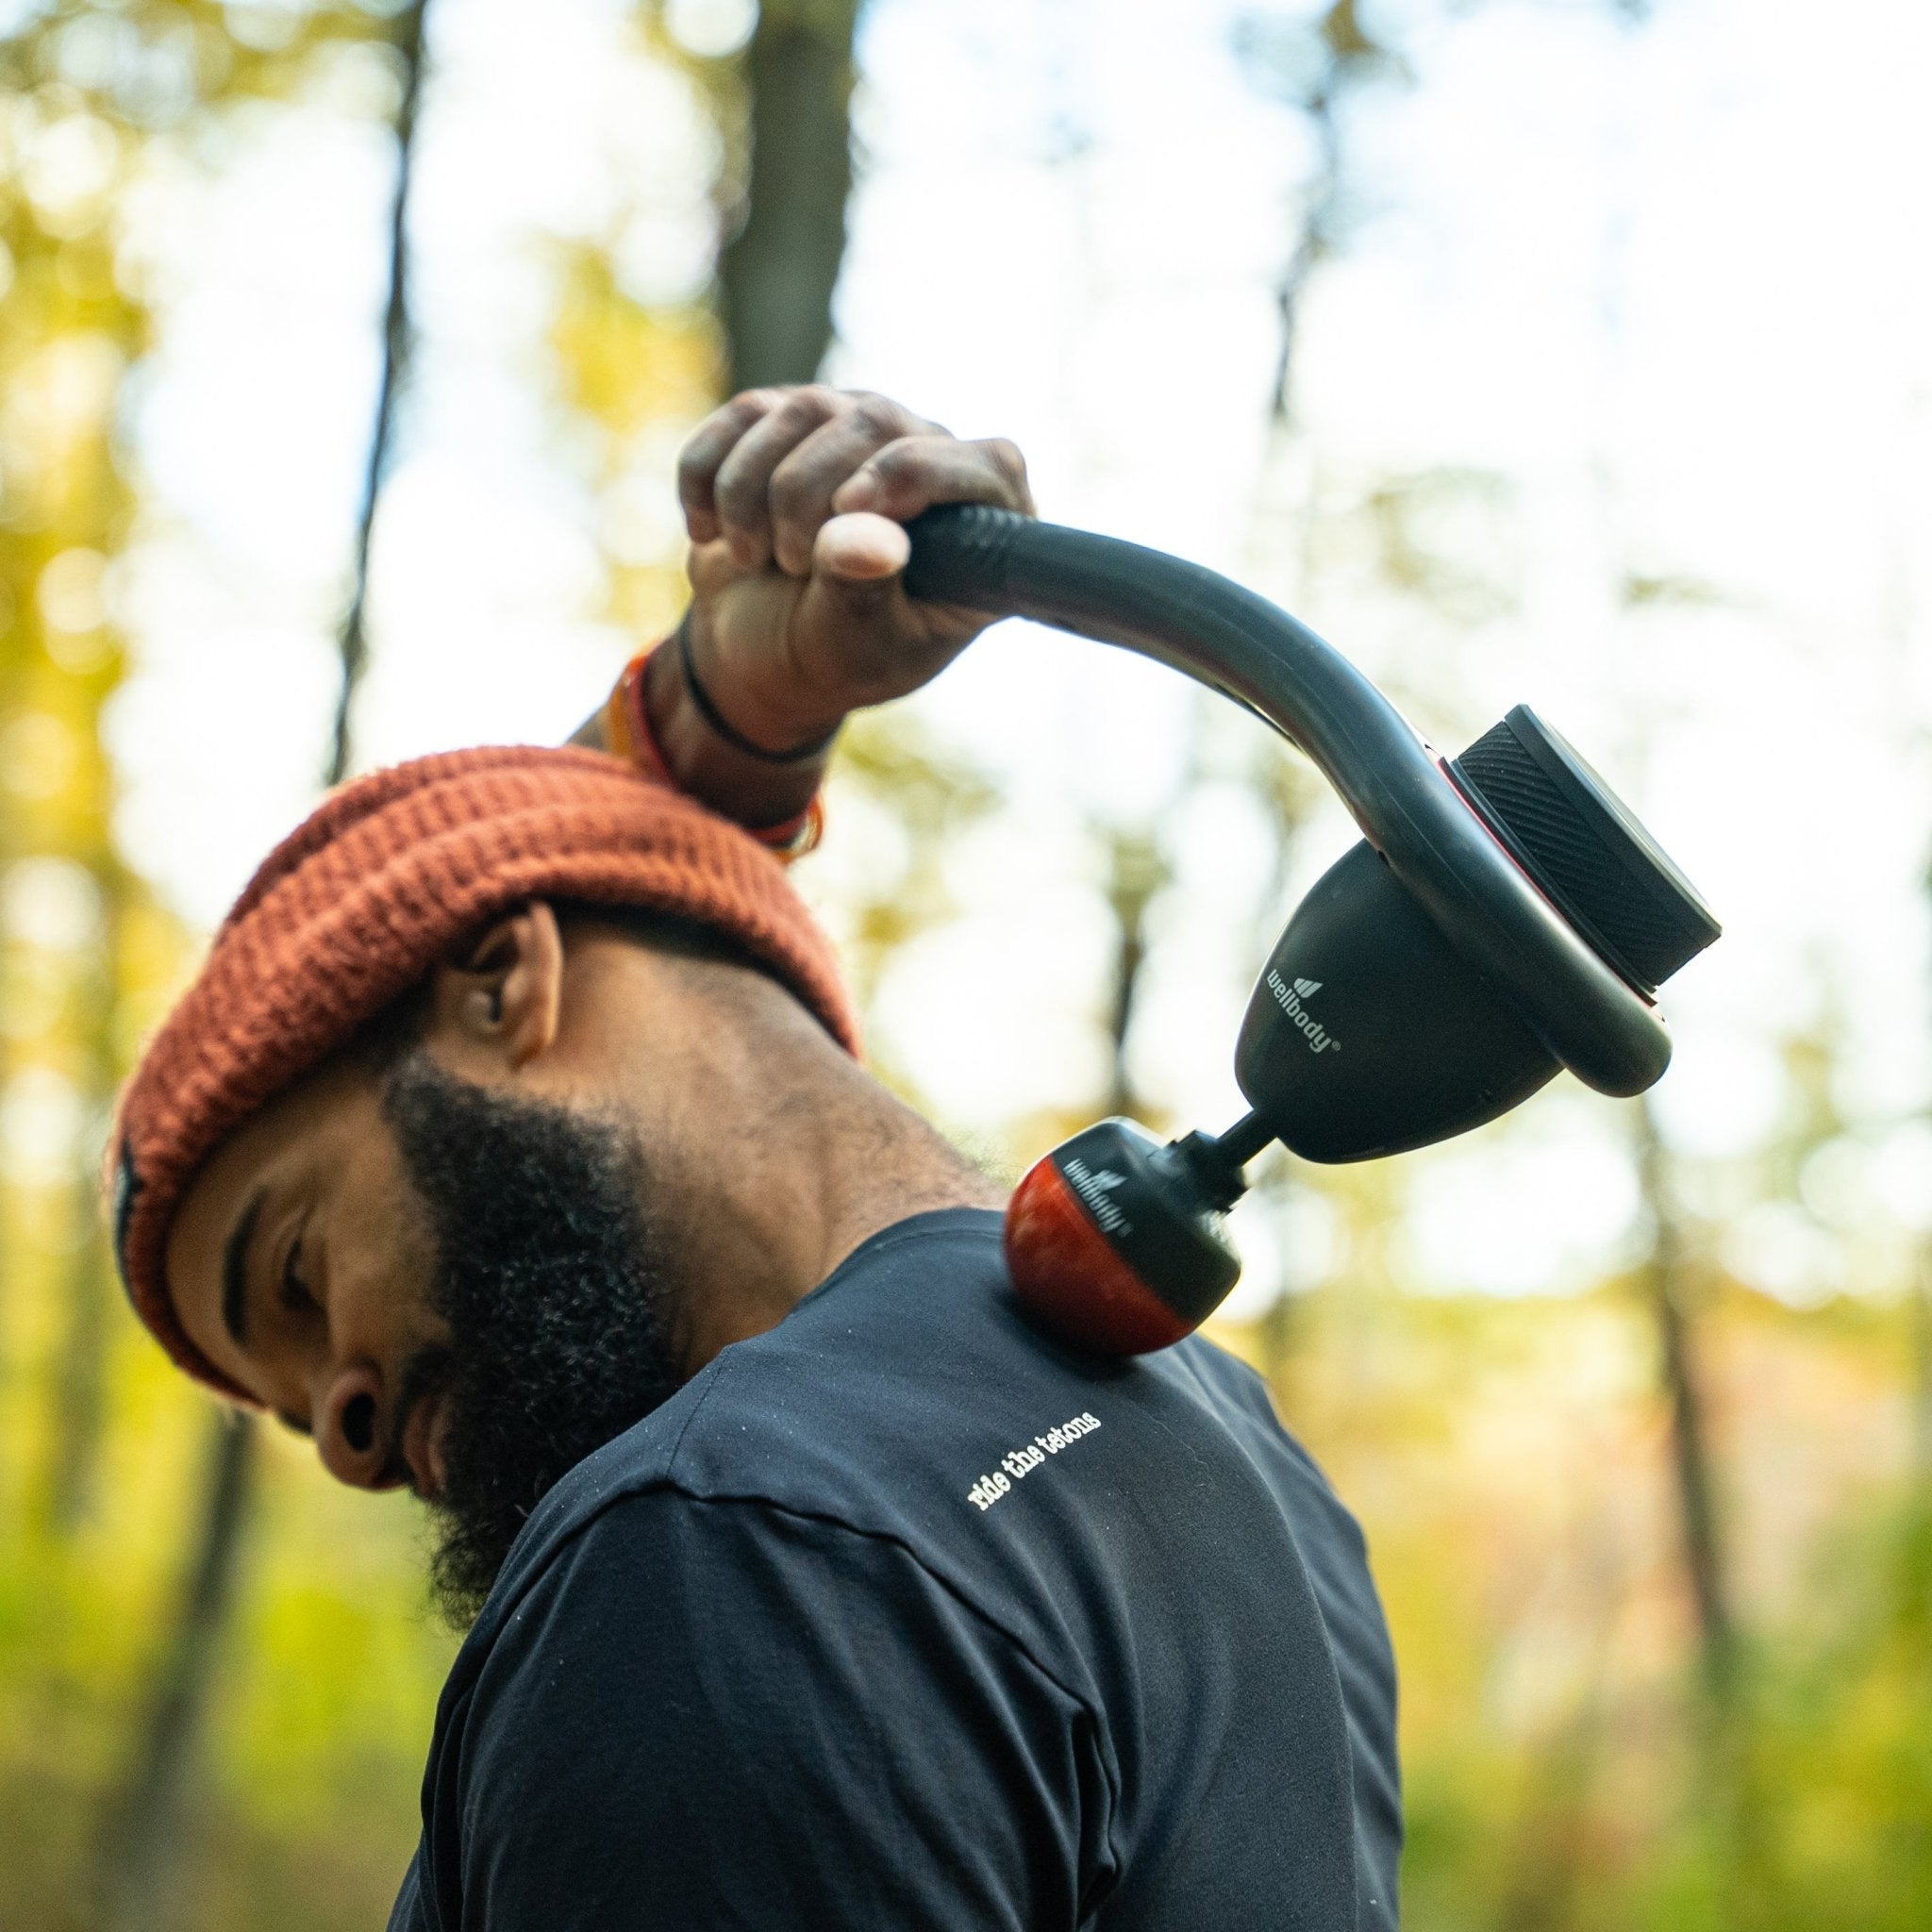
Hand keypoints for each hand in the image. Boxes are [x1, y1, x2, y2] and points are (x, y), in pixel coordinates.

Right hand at [673, 386, 1035, 751]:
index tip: (851, 511)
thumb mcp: (858, 645)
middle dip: (807, 496)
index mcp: (979, 526)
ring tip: (753, 557)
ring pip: (801, 411)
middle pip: (875, 422)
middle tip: (788, 565)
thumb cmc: (834, 655)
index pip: (988, 464)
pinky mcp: (789, 417)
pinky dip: (707, 479)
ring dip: (750, 494)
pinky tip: (710, 531)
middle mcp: (929, 457)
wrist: (760, 649)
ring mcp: (859, 427)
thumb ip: (863, 591)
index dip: (918, 473)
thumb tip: (859, 534)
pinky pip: (738, 418)